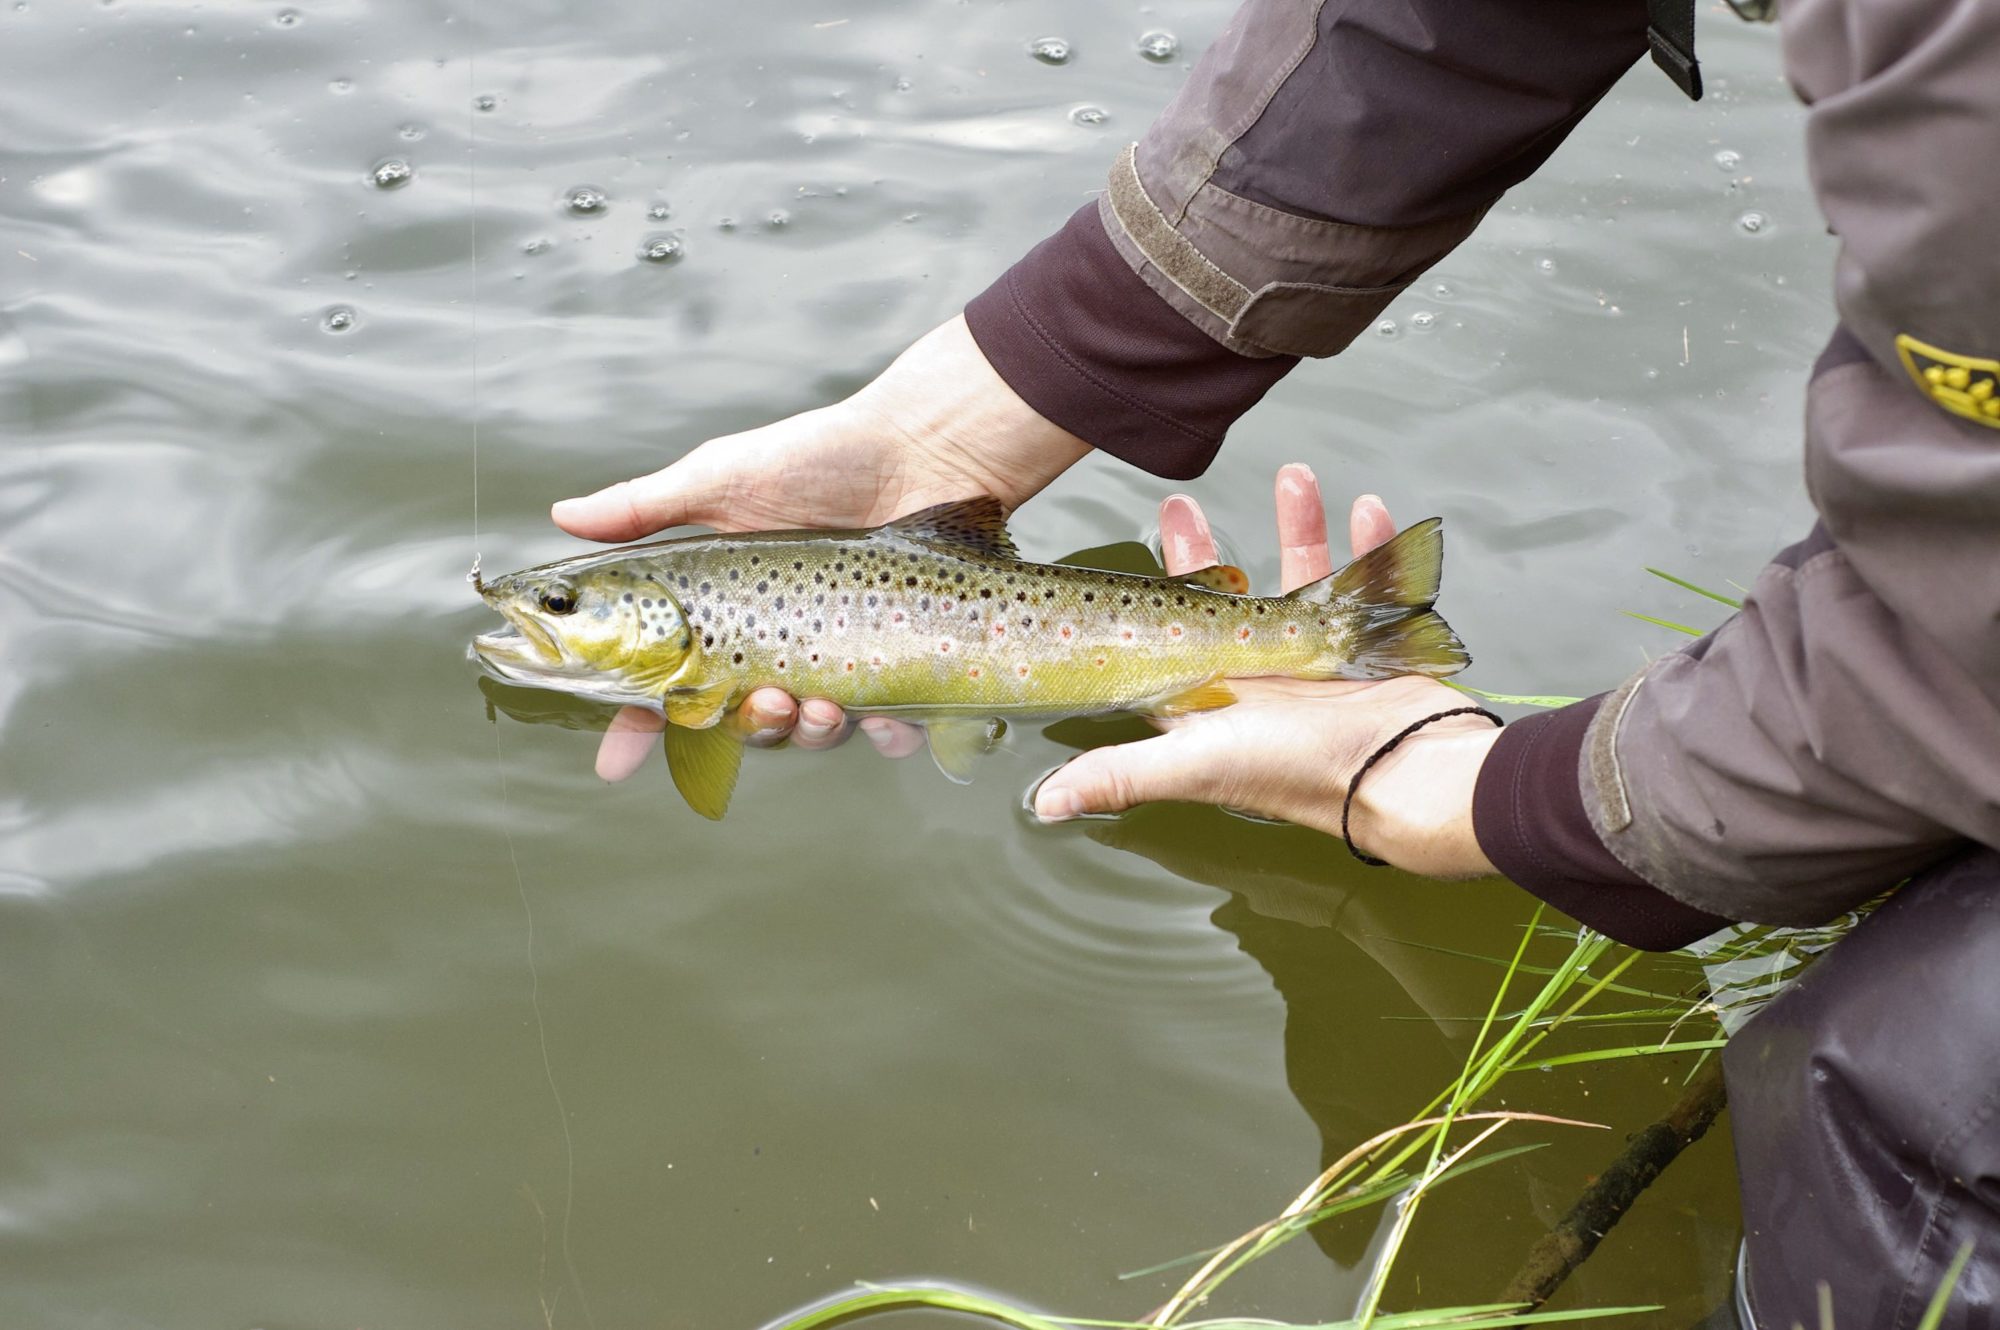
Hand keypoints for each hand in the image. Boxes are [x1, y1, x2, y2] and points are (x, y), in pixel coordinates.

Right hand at [556, 315, 1092, 778]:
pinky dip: (886, 733)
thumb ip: (643, 508)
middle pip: (741, 721)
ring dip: (808, 734)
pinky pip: (890, 726)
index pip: (668, 684)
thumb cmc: (821, 458)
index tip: (613, 763)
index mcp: (725, 609)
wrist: (924, 449)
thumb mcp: (722, 478)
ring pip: (811, 732)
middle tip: (762, 702)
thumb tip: (560, 516)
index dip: (637, 726)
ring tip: (820, 706)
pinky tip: (887, 717)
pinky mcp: (902, 664)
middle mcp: (777, 641)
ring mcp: (840, 656)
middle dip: (747, 729)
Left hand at [1033, 465, 1500, 879]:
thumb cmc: (1298, 772)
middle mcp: (1260, 679)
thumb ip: (1117, 774)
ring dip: (1299, 525)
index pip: (1169, 635)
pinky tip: (1369, 509)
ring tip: (1296, 475)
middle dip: (1209, 546)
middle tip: (1185, 502)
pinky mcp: (1368, 648)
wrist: (1402, 773)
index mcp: (1213, 698)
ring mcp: (1316, 662)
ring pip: (1301, 577)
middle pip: (1228, 599)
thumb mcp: (1194, 765)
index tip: (1146, 538)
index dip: (1157, 587)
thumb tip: (1039, 806)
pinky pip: (1370, 583)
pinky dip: (1373, 546)